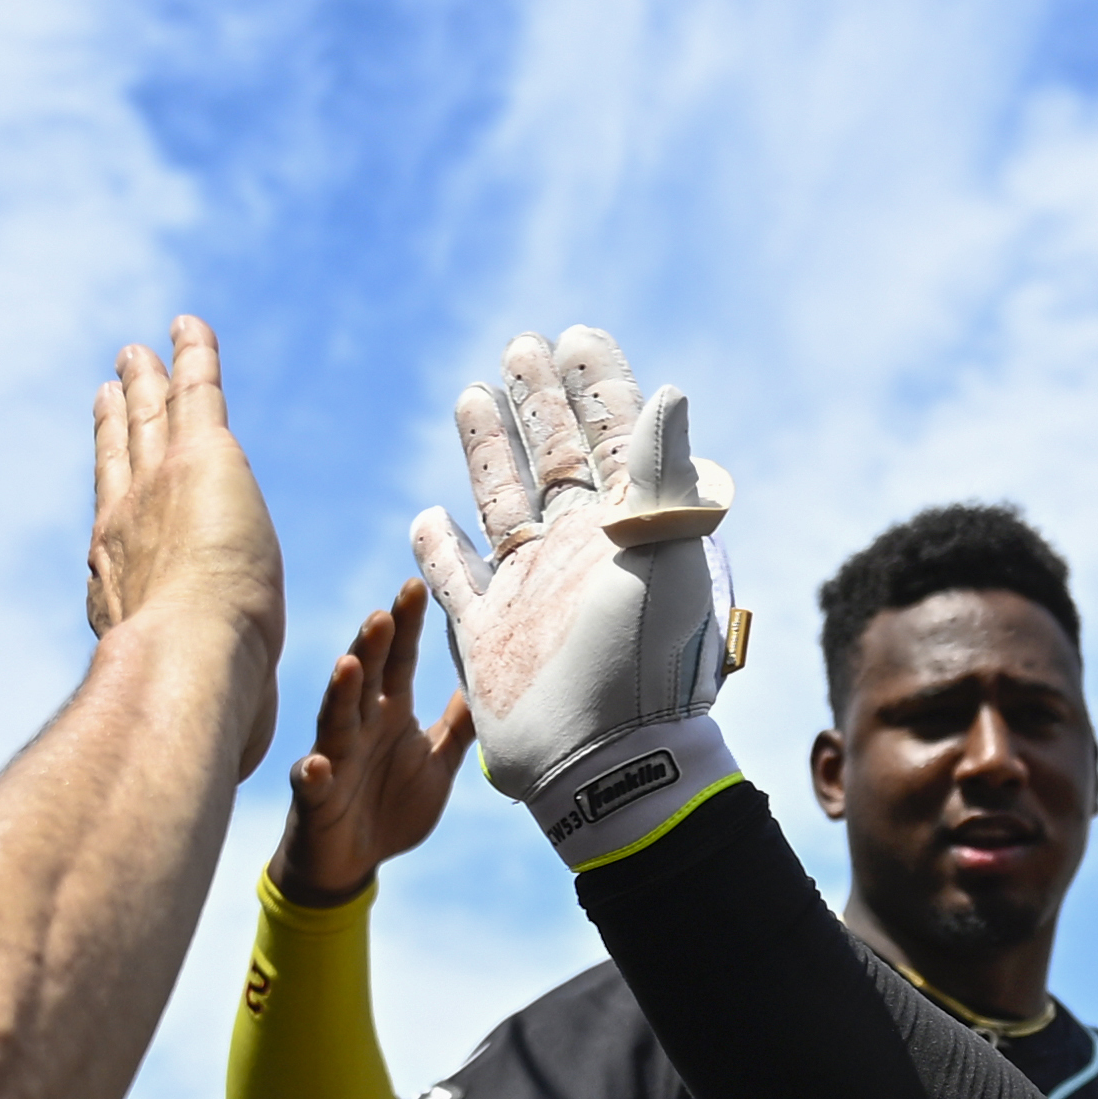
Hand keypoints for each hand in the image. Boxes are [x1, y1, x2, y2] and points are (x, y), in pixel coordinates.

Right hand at [88, 315, 285, 778]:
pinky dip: (192, 356)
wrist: (184, 677)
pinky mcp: (203, 460)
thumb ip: (225, 724)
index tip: (112, 481)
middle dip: (118, 423)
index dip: (118, 499)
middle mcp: (125, 531)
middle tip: (114, 384)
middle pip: (121, 462)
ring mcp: (158, 490)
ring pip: (152, 420)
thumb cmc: (193, 720)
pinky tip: (187, 326)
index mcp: (124, 589)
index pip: (121, 532)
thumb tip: (240, 766)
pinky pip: (198, 393)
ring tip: (141, 349)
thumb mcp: (210, 718)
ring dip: (149, 381)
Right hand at [276, 580, 474, 905]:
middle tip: (384, 614)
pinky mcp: (315, 797)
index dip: (407, 627)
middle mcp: (359, 727)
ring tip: (348, 665)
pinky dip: (312, 774)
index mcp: (390, 714)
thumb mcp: (437, 764)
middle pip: (366, 678)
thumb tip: (488, 684)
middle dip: (373, 647)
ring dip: (341, 693)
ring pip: (335, 720)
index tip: (416, 586)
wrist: (351, 863)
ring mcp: (333, 759)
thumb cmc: (392, 807)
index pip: (400, 661)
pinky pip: (311, 783)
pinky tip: (315, 765)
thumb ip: (457, 726)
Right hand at [410, 326, 739, 857]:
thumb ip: (659, 474)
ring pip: (502, 503)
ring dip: (488, 451)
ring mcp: (531, 590)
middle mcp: (577, 550)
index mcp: (626, 526)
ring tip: (473, 396)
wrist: (605, 764)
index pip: (612, 435)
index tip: (578, 335)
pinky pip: (458, 582)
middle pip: (555, 456)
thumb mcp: (662, 555)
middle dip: (540, 400)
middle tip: (523, 345)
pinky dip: (440, 550)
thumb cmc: (645, 664)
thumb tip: (669, 393)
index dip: (597, 384)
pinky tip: (427, 517)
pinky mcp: (488, 636)